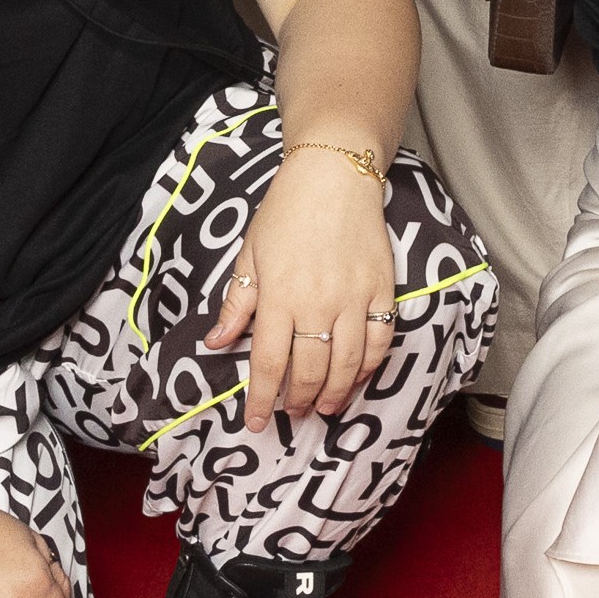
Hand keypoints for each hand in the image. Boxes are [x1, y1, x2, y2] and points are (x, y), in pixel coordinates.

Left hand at [210, 147, 402, 430]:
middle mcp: (317, 302)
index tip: (256, 422)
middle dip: (299, 399)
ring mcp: (354, 297)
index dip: (261, 399)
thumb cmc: (285, 211)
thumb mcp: (250, 254)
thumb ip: (236, 304)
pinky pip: (380, 340)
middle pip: (310, 370)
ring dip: (335, 392)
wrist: (334, 175)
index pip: (267, 362)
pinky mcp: (382, 289)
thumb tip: (216, 344)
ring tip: (324, 407)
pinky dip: (369, 366)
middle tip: (293, 412)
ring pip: (347, 363)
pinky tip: (356, 377)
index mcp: (279, 295)